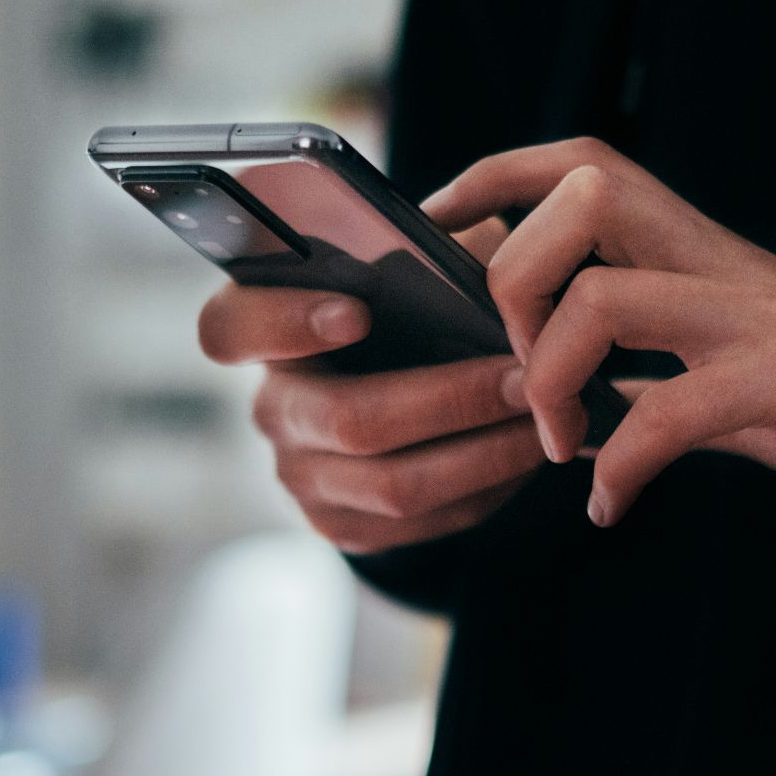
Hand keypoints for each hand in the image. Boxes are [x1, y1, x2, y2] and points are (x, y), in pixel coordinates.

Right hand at [198, 219, 547, 552]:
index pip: (230, 327)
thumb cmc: (409, 309)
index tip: (358, 311)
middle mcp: (272, 407)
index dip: (285, 323)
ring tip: (545, 419)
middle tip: (525, 377)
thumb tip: (481, 256)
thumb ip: (428, 250)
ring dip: (484, 453)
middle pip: (347, 419)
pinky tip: (524, 455)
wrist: (403, 396)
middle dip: (450, 400)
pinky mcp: (341, 525)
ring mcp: (301, 475)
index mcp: (265, 328)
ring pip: (394, 485)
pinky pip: (420, 523)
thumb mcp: (412, 264)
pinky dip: (484, 489)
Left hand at [423, 138, 775, 526]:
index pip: (581, 162)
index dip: (494, 177)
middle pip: (583, 197)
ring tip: (560, 445)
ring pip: (606, 299)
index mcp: (696, 247)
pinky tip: (611, 505)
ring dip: (554, 380)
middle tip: (517, 369)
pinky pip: (672, 413)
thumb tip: (547, 382)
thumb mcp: (720, 358)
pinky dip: (622, 466)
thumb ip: (641, 358)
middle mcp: (720, 260)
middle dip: (515, 280)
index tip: (436, 227)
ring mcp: (756, 315)